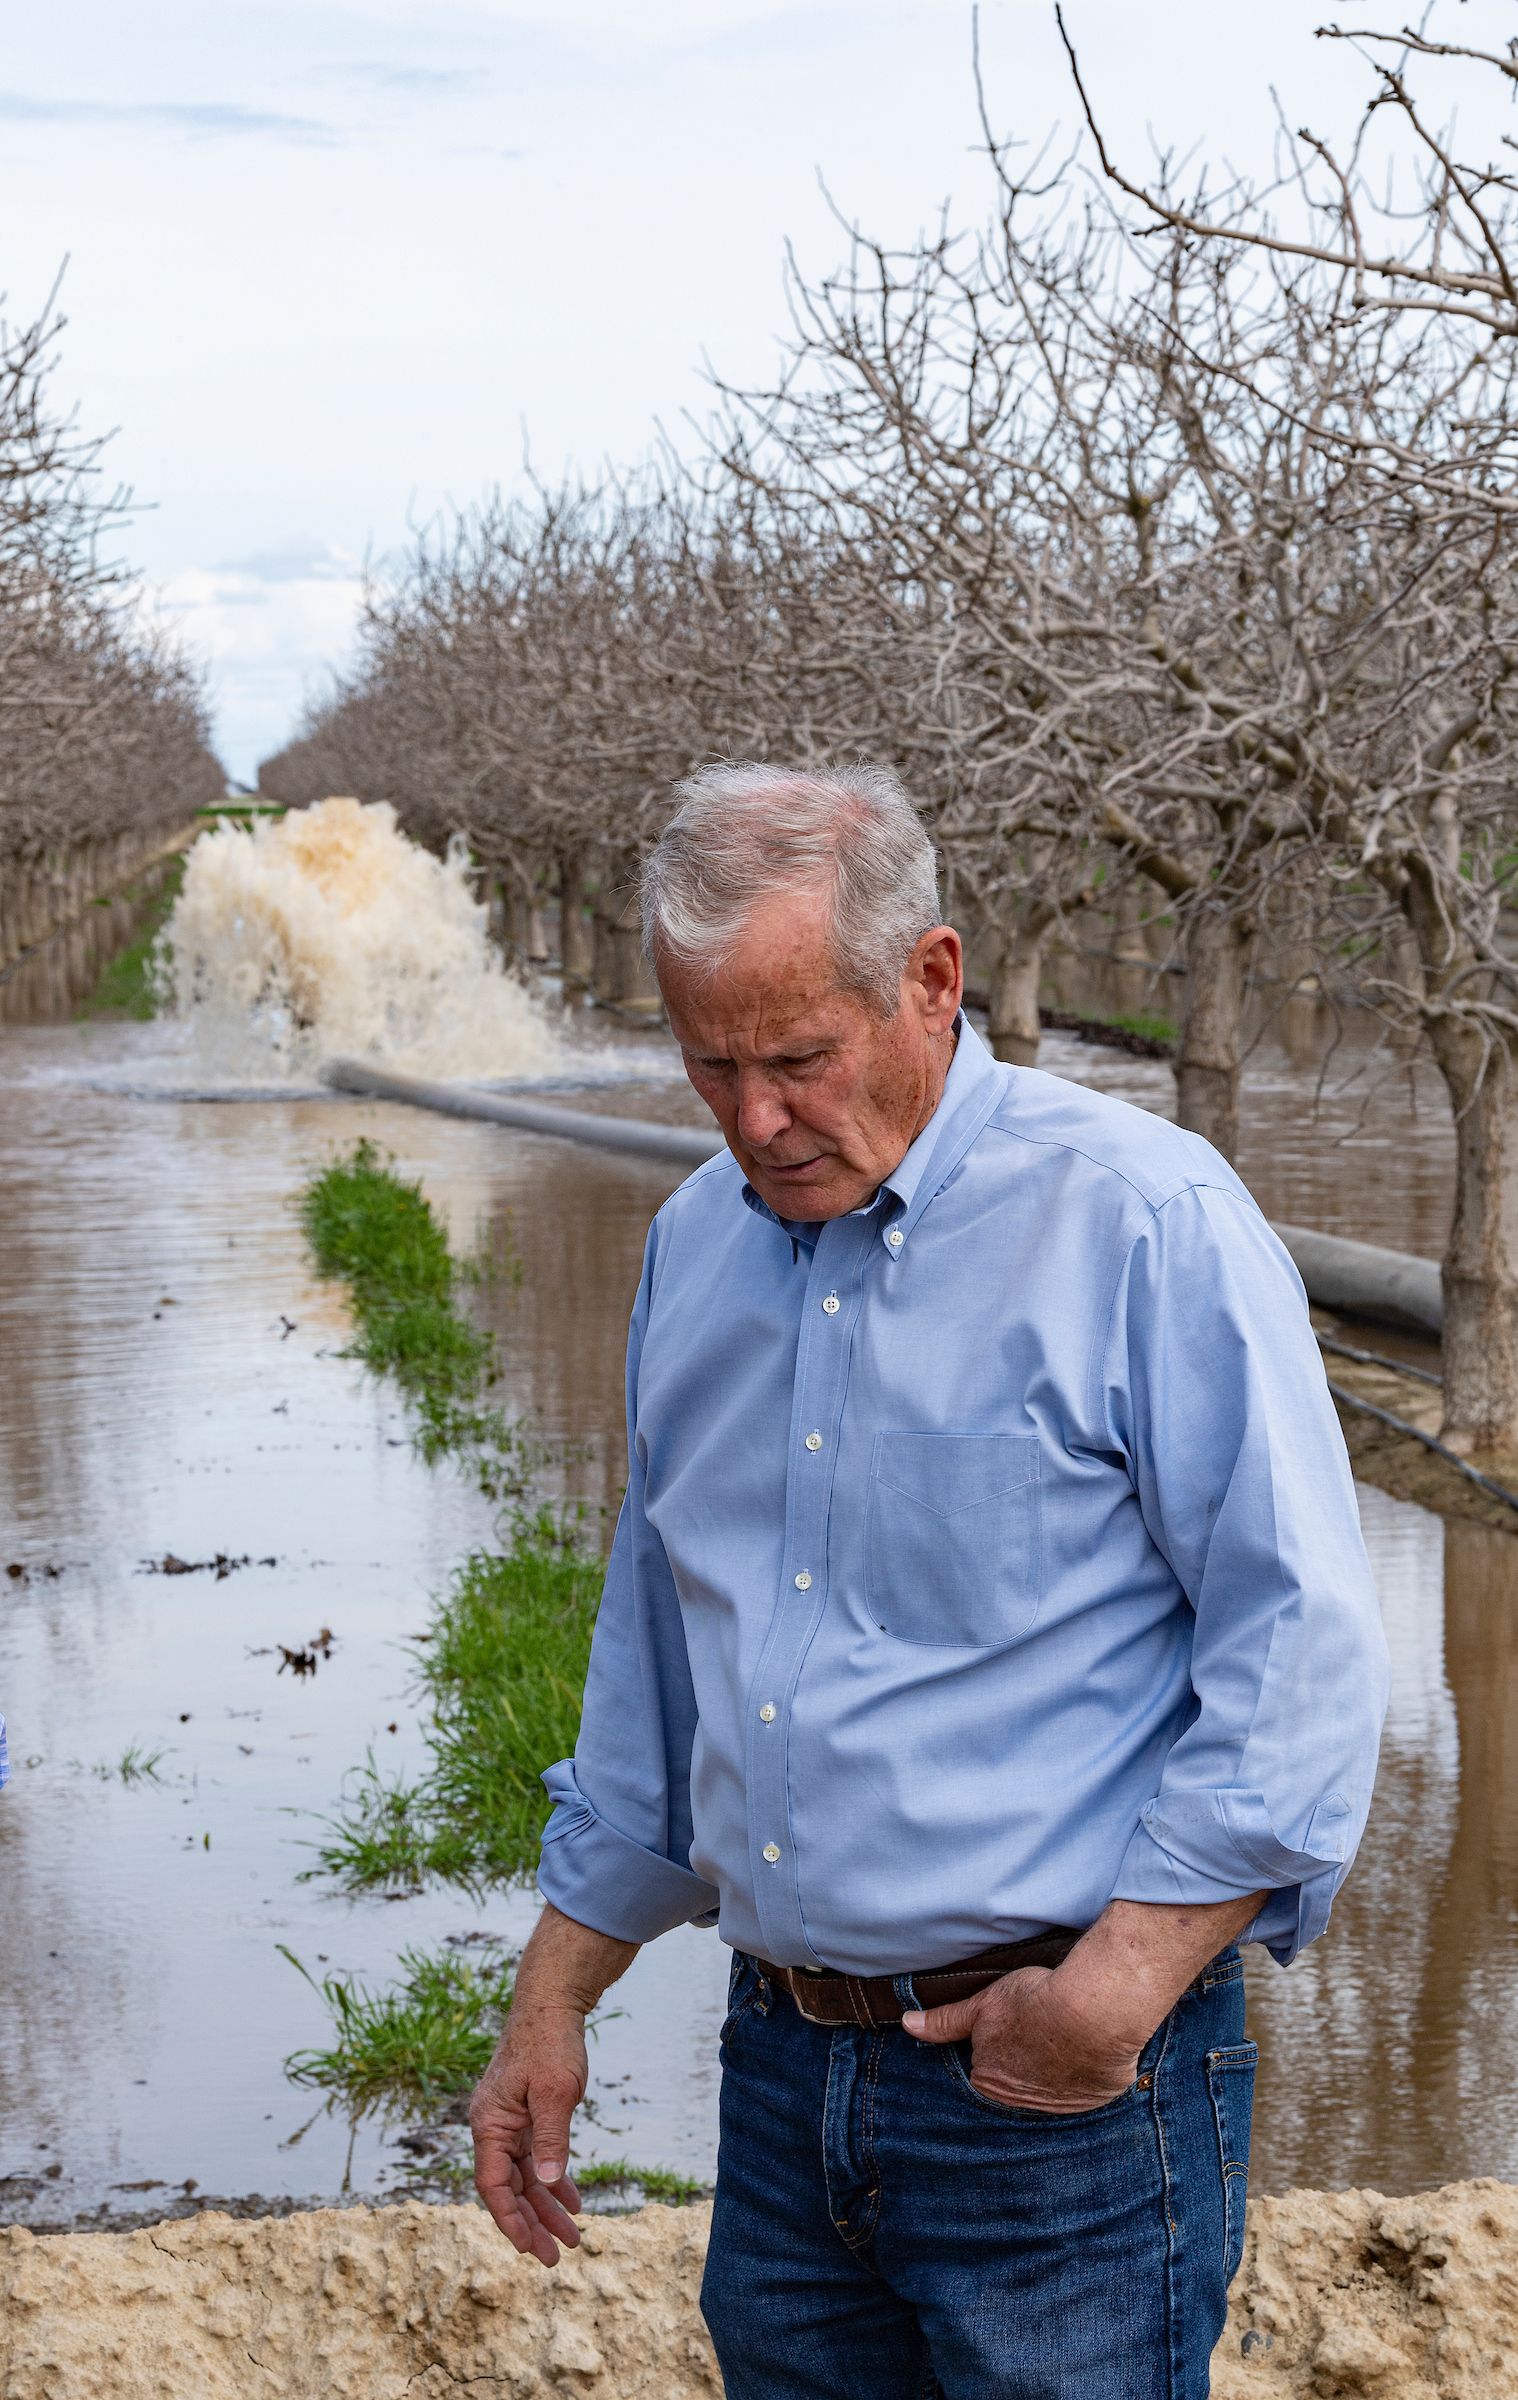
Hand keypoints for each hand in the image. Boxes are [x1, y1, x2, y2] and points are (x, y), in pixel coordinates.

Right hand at [468, 2001, 587, 2265]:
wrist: (552, 2002)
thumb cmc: (550, 2043)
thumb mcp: (555, 2092)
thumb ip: (551, 2139)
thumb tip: (547, 2184)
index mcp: (490, 2124)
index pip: (494, 2186)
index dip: (510, 2221)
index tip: (529, 2250)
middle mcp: (494, 2127)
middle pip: (510, 2188)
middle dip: (532, 2224)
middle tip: (556, 2258)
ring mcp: (510, 2121)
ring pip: (526, 2176)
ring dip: (546, 2207)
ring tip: (572, 2238)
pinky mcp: (527, 2114)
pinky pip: (537, 2157)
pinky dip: (553, 2179)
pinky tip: (572, 2201)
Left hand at [903, 1963, 1145, 2114]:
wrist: (1093, 2012)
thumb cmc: (1035, 2003)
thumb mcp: (983, 2004)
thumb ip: (946, 2021)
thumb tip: (908, 2025)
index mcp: (990, 2083)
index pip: (984, 2069)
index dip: (997, 2045)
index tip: (1011, 2028)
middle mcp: (1022, 2104)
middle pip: (1016, 2083)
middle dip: (1023, 2062)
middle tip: (1037, 2033)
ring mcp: (1061, 2107)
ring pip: (1050, 2088)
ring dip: (1054, 2070)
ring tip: (1062, 2039)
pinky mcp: (1093, 2101)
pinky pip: (1084, 2090)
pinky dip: (1084, 2073)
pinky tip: (1086, 2052)